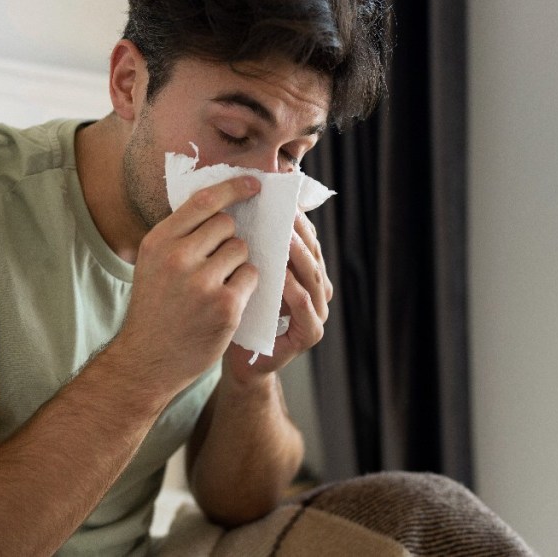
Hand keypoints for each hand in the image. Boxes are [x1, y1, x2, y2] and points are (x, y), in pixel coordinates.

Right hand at [117, 176, 260, 390]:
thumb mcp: (153, 263)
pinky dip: (246, 286)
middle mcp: (178, 257)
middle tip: (214, 265)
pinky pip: (252, 276)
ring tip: (216, 286)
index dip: (232, 187)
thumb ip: (181, 235)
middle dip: (228, 240)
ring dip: (237, 264)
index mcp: (158, 242)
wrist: (146, 360)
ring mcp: (202, 282)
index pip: (204, 201)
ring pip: (242, 250)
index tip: (253, 183)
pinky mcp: (225, 305)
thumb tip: (222, 204)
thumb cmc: (155, 308)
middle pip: (227, 225)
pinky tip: (227, 301)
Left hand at [224, 211, 331, 381]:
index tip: (281, 198)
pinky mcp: (310, 334)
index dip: (296, 218)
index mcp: (306, 273)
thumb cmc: (240, 312)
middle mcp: (318, 291)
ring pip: (312, 276)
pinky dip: (294, 289)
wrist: (240, 360)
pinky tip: (281, 276)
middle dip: (299, 231)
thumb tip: (244, 204)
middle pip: (312, 253)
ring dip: (299, 255)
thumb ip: (256, 249)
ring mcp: (318, 313)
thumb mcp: (248, 275)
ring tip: (284, 236)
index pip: (306, 238)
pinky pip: (303, 306)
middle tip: (283, 210)